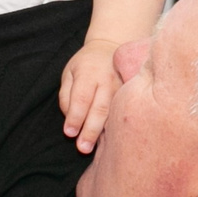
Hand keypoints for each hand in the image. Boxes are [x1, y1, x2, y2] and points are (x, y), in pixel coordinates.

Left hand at [59, 37, 122, 151]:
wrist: (111, 48)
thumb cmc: (85, 65)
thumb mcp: (69, 73)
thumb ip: (66, 96)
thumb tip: (71, 120)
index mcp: (88, 73)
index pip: (81, 98)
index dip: (75, 117)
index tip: (70, 133)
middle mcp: (107, 80)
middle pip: (99, 109)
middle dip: (90, 131)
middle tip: (82, 148)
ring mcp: (122, 87)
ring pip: (114, 113)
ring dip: (105, 132)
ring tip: (95, 148)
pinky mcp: (131, 93)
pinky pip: (123, 112)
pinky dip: (117, 126)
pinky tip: (113, 140)